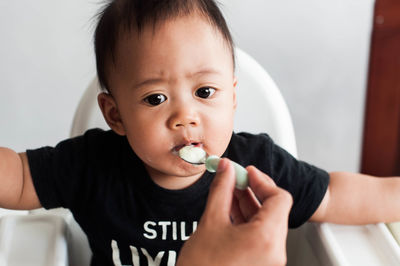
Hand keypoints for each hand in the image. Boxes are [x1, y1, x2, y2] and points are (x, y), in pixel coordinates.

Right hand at [177, 158, 292, 265]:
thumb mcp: (210, 222)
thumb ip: (221, 190)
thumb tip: (226, 169)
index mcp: (267, 239)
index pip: (280, 198)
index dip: (262, 181)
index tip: (246, 172)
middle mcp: (274, 252)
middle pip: (274, 210)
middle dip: (253, 191)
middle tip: (234, 178)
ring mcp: (269, 262)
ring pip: (266, 223)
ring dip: (249, 205)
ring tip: (228, 193)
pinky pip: (260, 237)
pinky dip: (247, 222)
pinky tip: (229, 211)